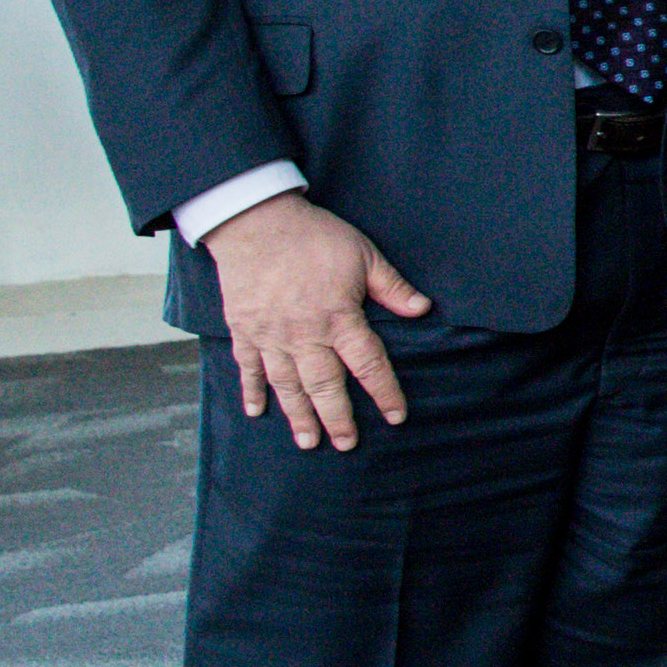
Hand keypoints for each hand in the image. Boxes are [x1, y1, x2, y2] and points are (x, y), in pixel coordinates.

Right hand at [201, 195, 429, 450]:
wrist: (254, 222)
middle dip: (338, 418)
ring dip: (298, 415)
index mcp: (338, 317)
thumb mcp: (363, 254)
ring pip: (287, 385)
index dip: (384, 392)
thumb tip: (422, 309)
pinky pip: (248, 368)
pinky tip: (256, 412)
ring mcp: (270, 335)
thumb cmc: (313, 236)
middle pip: (325, 385)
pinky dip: (251, 391)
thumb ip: (391, 286)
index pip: (368, 364)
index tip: (396, 415)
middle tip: (347, 444)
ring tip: (308, 441)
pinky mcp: (243, 330)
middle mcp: (304, 334)